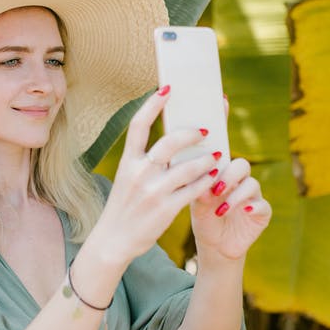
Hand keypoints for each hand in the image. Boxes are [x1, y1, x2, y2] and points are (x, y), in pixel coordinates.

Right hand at [92, 86, 217, 262]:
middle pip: (169, 143)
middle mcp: (138, 173)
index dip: (153, 104)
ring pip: (187, 167)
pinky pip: (193, 190)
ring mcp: (153, 192)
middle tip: (205, 131)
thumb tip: (174, 142)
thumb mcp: (127, 179)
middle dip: (191, 134)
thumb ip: (145, 162)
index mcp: (127, 162)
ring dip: (206, 160)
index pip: (139, 125)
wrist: (113, 241)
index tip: (167, 88)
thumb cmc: (124, 207)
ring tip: (215, 157)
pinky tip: (213, 178)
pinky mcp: (166, 209)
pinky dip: (206, 182)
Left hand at [190, 157, 270, 261]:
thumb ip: (200, 195)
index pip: (225, 158)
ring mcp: (253, 197)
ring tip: (221, 211)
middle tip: (217, 190)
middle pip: (242, 166)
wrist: (215, 247)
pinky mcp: (262, 214)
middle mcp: (240, 183)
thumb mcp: (198, 209)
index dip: (218, 161)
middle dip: (230, 175)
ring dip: (236, 196)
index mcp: (224, 177)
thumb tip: (203, 185)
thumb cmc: (205, 221)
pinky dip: (254, 207)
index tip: (207, 170)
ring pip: (252, 184)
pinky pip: (263, 205)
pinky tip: (244, 211)